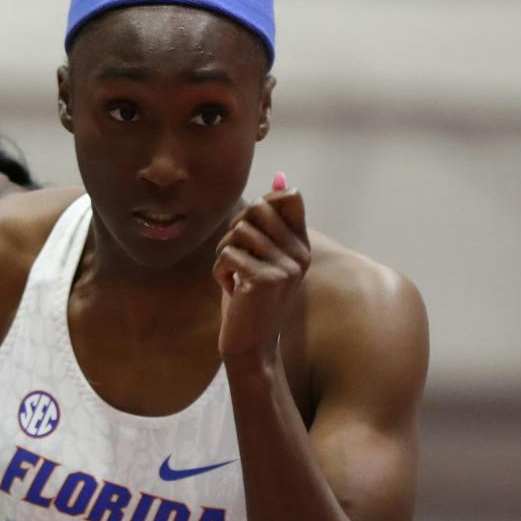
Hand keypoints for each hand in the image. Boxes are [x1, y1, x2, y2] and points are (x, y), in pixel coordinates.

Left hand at [213, 173, 308, 361]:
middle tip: (237, 256)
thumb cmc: (250, 297)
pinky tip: (230, 289)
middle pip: (258, 208)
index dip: (263, 204)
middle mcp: (300, 254)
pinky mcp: (265, 280)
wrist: (250, 344)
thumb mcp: (263, 255)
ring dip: (224, 252)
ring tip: (233, 275)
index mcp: (301, 245)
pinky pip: (228, 255)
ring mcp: (286, 267)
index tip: (252, 231)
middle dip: (236, 228)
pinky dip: (219, 271)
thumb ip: (270, 220)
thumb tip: (281, 176)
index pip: (290, 197)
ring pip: (238, 231)